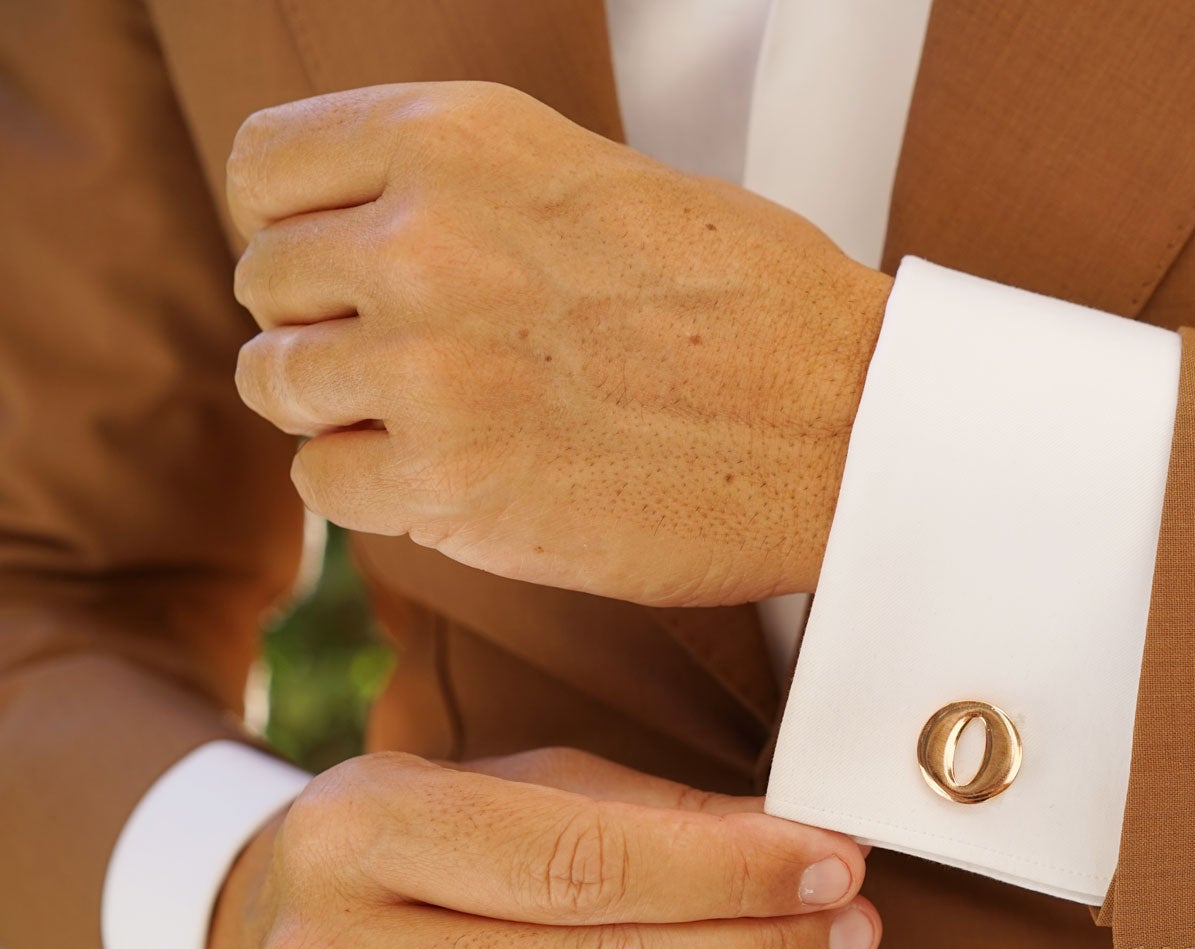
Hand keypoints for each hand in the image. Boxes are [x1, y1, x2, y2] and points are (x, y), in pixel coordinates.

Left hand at [227, 81, 892, 606]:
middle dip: (327, 325)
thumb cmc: (758, 307)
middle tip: (417, 361)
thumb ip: (472, 195)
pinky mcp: (447, 483)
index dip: (297, 225)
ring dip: (345, 410)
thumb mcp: (604, 181)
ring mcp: (427, 365)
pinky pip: (326, 482)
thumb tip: (370, 239)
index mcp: (461, 137)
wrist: (851, 425)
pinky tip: (463, 479)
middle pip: (266, 283)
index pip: (266, 166)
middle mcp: (423, 237)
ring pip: (280, 384)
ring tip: (444, 422)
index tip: (344, 268)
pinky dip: (380, 489)